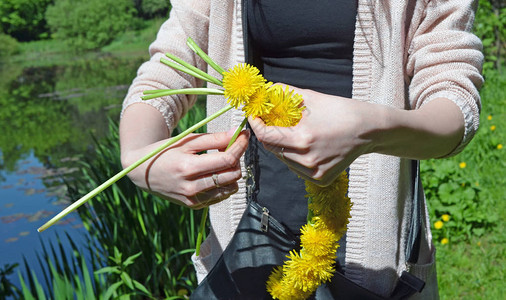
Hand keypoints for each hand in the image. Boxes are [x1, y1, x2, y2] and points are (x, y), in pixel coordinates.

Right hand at [122, 129, 249, 208]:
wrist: (143, 172)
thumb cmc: (166, 151)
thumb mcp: (187, 140)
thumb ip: (213, 138)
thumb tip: (237, 133)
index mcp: (188, 167)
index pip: (227, 159)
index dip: (240, 146)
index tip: (245, 135)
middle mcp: (191, 187)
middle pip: (232, 175)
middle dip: (237, 159)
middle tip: (230, 148)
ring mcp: (193, 199)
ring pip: (231, 188)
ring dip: (232, 173)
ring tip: (220, 161)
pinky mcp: (194, 206)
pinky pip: (221, 195)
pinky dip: (224, 183)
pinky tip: (214, 173)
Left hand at [249, 86, 376, 185]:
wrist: (369, 130)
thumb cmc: (341, 110)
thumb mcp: (311, 97)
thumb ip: (284, 94)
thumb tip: (264, 89)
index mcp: (304, 138)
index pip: (265, 136)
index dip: (256, 124)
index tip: (253, 115)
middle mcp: (307, 159)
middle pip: (272, 149)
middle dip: (268, 134)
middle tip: (271, 122)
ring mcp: (314, 172)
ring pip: (283, 160)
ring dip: (283, 146)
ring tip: (298, 134)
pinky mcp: (321, 180)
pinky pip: (296, 169)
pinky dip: (296, 157)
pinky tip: (309, 147)